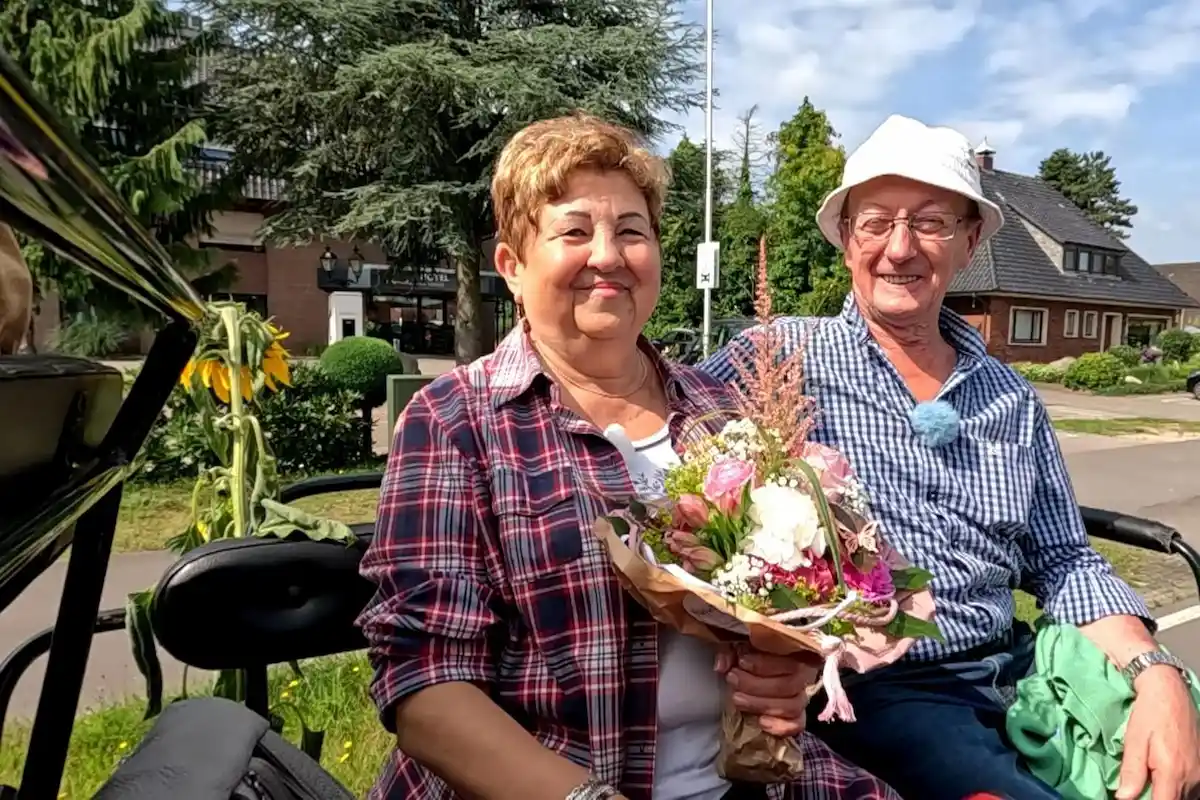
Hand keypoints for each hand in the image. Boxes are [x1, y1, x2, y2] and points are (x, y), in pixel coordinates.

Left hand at [715, 644, 819, 736]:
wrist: (751, 679)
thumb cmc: (747, 659)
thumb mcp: (737, 649)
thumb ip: (730, 653)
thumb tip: (721, 665)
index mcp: (792, 654)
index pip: (787, 660)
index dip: (764, 663)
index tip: (741, 662)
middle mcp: (802, 676)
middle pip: (788, 685)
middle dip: (755, 684)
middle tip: (732, 679)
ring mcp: (801, 698)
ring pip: (792, 706)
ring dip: (761, 704)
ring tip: (736, 699)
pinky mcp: (797, 718)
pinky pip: (797, 725)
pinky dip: (780, 726)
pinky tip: (760, 722)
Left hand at [1117, 666, 1199, 799]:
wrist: (1170, 692)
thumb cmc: (1149, 714)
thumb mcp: (1134, 740)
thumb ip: (1131, 771)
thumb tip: (1124, 798)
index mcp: (1172, 772)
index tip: (1133, 798)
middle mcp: (1191, 777)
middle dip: (1156, 798)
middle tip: (1139, 788)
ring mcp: (1199, 773)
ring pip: (1184, 797)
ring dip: (1166, 794)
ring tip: (1148, 784)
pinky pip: (1190, 788)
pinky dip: (1175, 789)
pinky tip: (1161, 780)